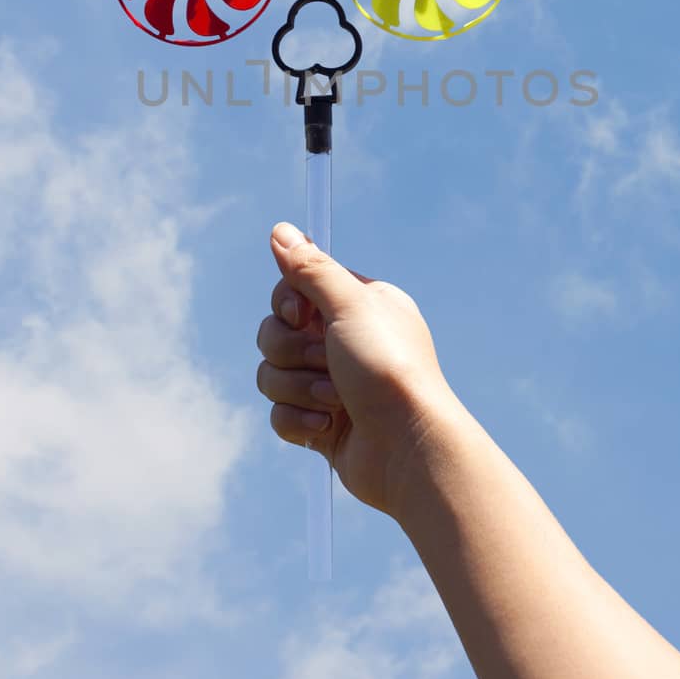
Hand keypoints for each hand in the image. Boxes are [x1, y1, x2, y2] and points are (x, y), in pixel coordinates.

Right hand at [255, 222, 460, 518]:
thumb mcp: (350, 306)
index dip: (287, 304)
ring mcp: (329, 383)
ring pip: (271, 374)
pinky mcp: (320, 422)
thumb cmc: (388, 369)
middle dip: (292, 352)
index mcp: (356, 306)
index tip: (301, 315)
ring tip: (336, 401)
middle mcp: (343, 341)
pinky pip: (279, 414)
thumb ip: (311, 269)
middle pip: (274, 332)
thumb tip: (280, 230)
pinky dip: (299, 420)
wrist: (408, 448)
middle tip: (327, 362)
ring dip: (298, 388)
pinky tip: (329, 427)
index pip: (293, 290)